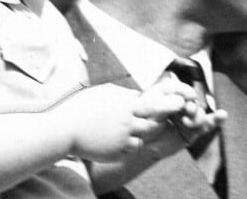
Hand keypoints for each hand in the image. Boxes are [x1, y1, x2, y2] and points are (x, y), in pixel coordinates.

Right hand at [59, 81, 187, 161]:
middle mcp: (128, 123)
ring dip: (146, 130)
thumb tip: (136, 94)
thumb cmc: (83, 106)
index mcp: (125, 106)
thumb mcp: (103, 92)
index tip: (180, 100)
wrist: (66, 130)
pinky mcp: (118, 153)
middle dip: (166, 117)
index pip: (153, 104)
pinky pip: (132, 147)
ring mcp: (123, 140)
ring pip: (145, 136)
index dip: (167, 103)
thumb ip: (122, 94)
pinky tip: (121, 135)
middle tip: (176, 112)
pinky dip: (131, 141)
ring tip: (141, 123)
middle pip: (155, 122)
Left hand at [137, 77, 226, 157]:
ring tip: (186, 121)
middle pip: (191, 100)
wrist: (142, 143)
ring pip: (199, 113)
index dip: (184, 90)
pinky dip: (215, 120)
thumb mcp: (149, 110)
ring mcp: (187, 116)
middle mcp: (179, 102)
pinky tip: (223, 115)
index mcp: (166, 92)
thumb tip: (183, 101)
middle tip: (188, 110)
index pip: (178, 87)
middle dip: (191, 105)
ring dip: (196, 117)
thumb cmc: (142, 122)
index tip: (189, 96)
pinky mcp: (193, 131)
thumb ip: (165, 104)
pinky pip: (207, 124)